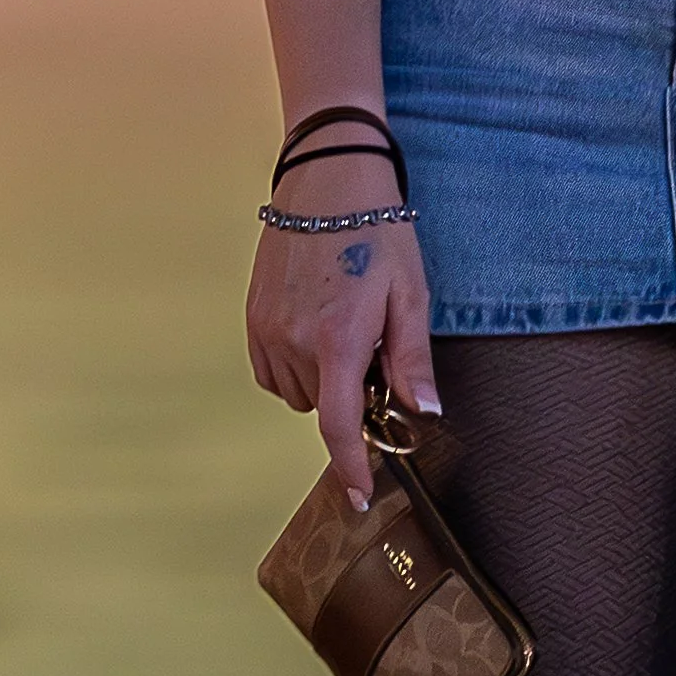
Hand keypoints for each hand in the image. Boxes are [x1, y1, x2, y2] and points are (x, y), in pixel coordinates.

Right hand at [246, 151, 438, 508]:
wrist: (326, 179)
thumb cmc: (376, 230)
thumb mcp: (410, 292)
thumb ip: (412, 358)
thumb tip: (424, 411)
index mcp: (339, 338)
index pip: (337, 424)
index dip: (349, 466)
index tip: (358, 495)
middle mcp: (294, 340)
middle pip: (321, 406)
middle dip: (349, 395)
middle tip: (373, 348)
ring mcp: (266, 329)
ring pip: (296, 392)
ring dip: (321, 380)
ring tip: (343, 328)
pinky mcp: (251, 317)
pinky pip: (272, 371)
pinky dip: (295, 366)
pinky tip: (315, 329)